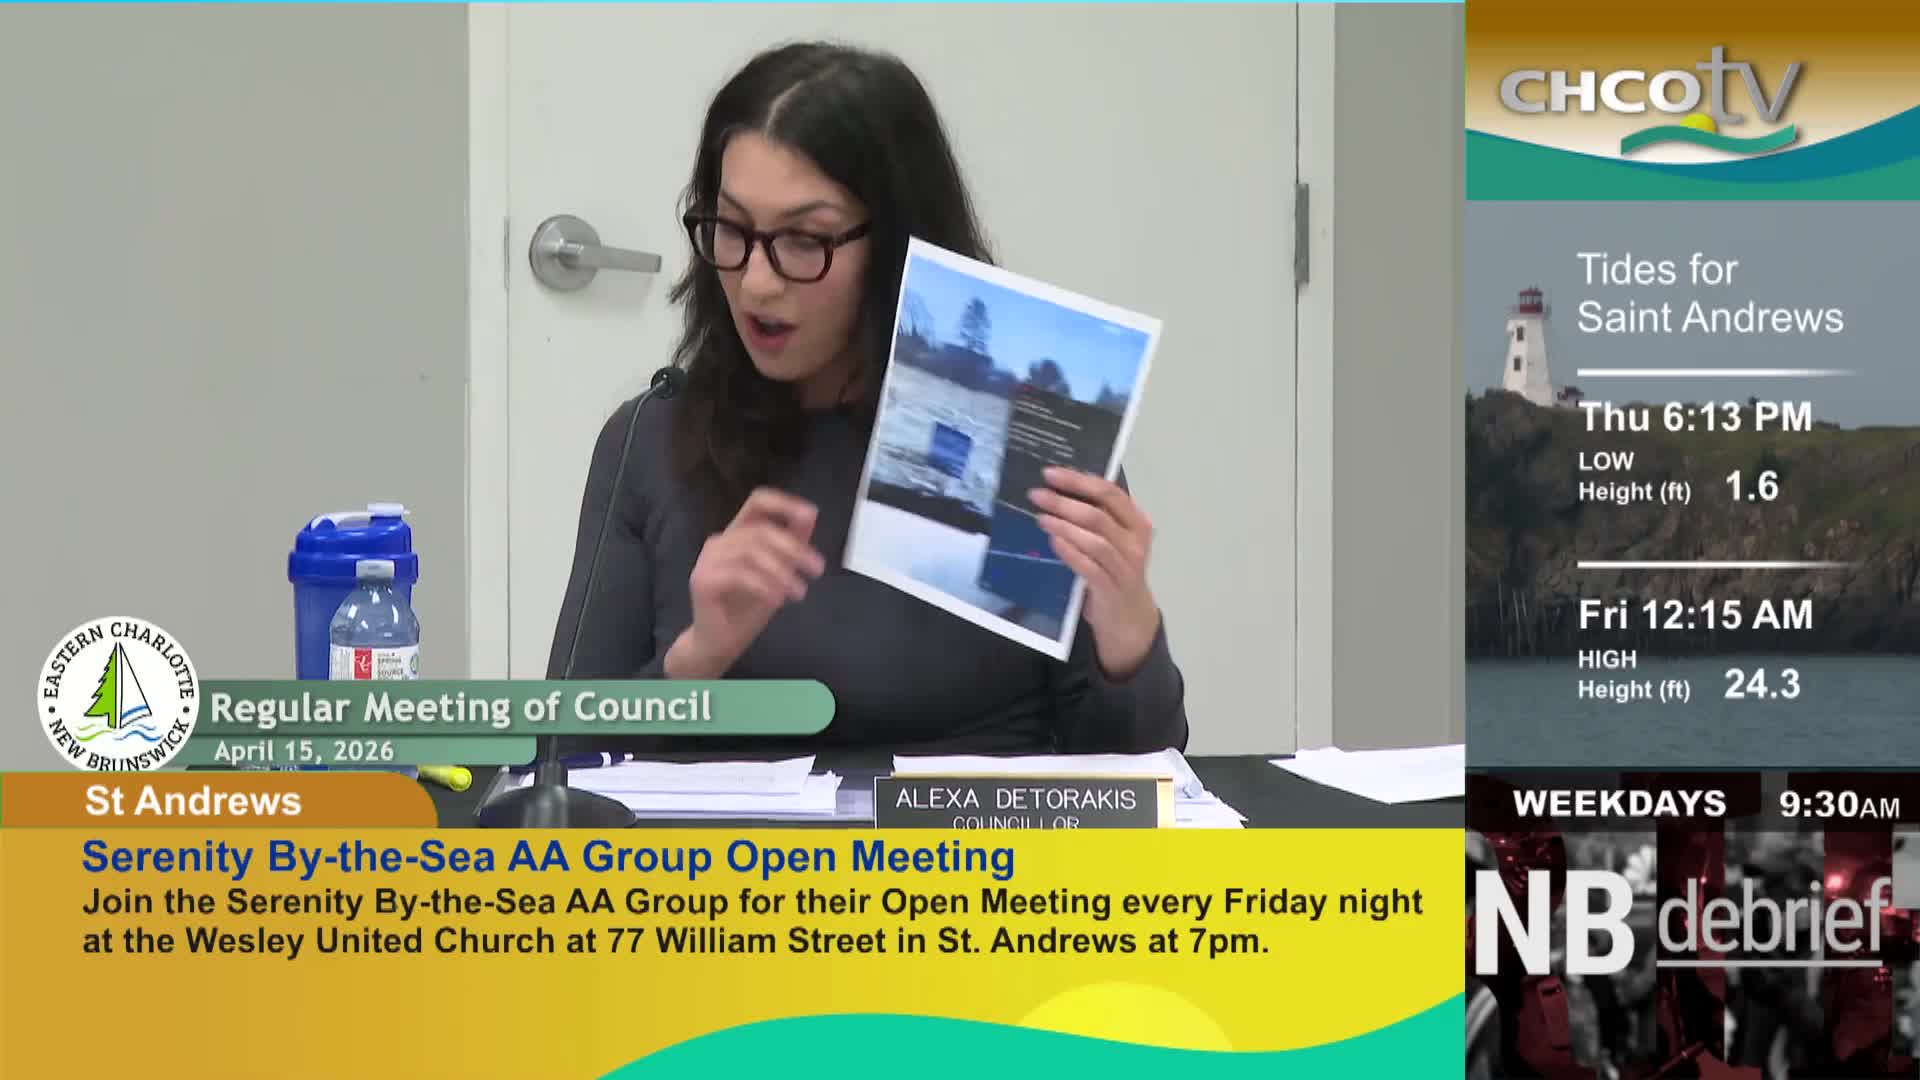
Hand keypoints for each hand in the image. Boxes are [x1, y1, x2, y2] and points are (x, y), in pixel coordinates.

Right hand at [667, 487, 824, 677]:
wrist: (719, 643)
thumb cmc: (747, 607)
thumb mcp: (779, 573)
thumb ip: (792, 544)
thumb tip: (810, 513)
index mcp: (738, 533)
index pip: (757, 502)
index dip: (783, 502)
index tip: (809, 513)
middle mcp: (720, 541)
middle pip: (760, 530)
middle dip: (794, 549)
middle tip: (816, 570)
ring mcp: (708, 560)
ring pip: (750, 552)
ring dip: (781, 572)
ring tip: (799, 592)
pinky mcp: (703, 581)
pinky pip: (738, 575)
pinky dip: (763, 586)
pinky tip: (777, 600)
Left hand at [1029, 466, 1161, 679]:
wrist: (1128, 618)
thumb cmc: (1115, 571)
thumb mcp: (1113, 540)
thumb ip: (1096, 518)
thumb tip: (1058, 490)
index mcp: (1137, 522)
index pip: (1110, 492)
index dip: (1078, 481)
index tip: (1050, 474)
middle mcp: (1135, 542)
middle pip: (1099, 514)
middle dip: (1064, 502)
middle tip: (1036, 495)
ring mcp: (1126, 567)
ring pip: (1095, 540)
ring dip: (1064, 525)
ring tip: (1040, 517)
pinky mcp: (1111, 589)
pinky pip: (1090, 567)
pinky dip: (1070, 552)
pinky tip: (1053, 541)